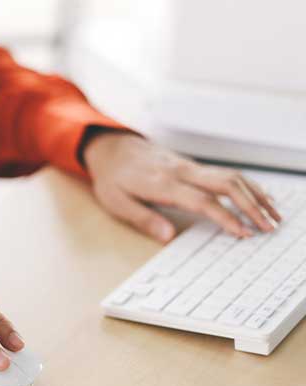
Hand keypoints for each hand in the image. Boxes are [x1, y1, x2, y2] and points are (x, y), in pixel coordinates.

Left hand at [83, 131, 281, 241]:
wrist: (112, 148)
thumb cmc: (113, 178)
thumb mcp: (117, 203)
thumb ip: (143, 219)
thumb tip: (168, 237)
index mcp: (163, 184)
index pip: (203, 201)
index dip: (226, 218)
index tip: (243, 233)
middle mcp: (182, 172)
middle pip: (227, 183)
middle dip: (252, 205)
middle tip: (269, 226)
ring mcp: (190, 167)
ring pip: (232, 176)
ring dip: (256, 194)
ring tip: (273, 216)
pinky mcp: (194, 166)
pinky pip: (226, 173)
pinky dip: (248, 186)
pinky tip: (261, 198)